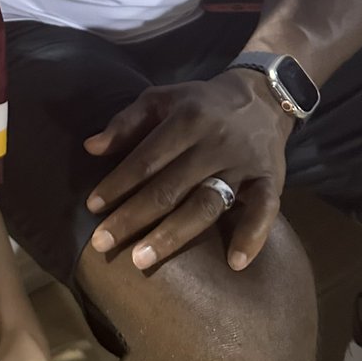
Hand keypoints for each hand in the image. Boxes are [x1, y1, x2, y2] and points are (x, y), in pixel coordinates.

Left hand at [83, 70, 293, 271]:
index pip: (146, 159)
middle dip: (133, 217)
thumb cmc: (199, 104)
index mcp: (186, 120)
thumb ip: (126, 122)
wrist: (261, 98)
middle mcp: (214, 143)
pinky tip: (234, 263)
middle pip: (169, 187)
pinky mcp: (271, 180)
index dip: (118, 183)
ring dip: (174, 235)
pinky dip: (252, 235)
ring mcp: (243, 164)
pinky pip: (265, 210)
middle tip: (102, 244)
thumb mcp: (161, 99)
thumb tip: (90, 148)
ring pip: (206, 204)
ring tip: (142, 260)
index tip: (92, 207)